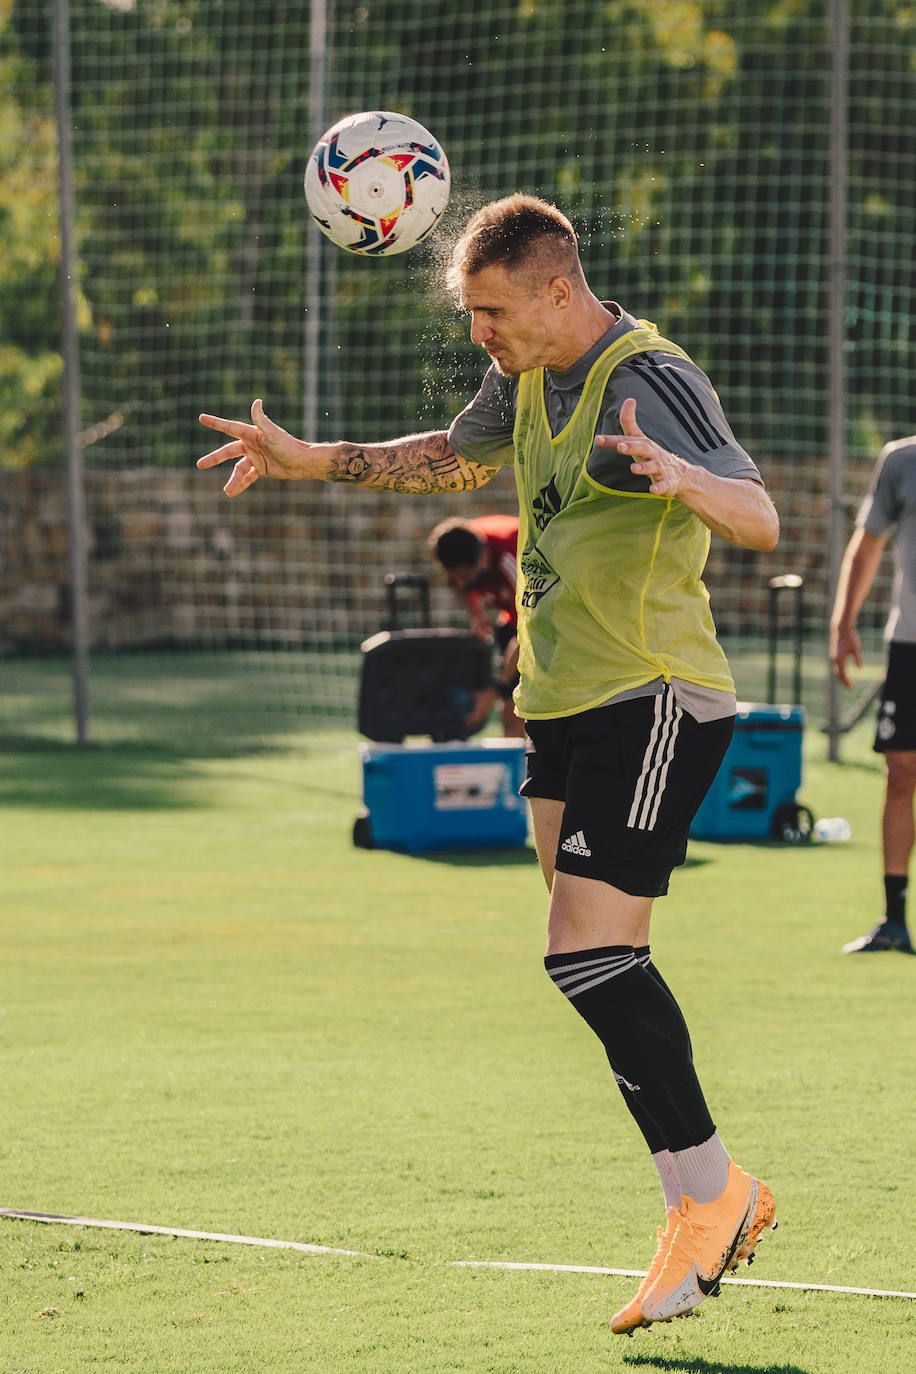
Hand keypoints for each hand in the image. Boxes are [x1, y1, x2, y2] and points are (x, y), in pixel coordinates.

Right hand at [197, 399, 311, 496]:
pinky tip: (232, 492)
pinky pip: (248, 477)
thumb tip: (257, 402)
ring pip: (237, 468)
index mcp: (252, 434)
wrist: (303, 462)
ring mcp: (255, 457)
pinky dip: (241, 484)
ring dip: (232, 479)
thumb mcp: (273, 434)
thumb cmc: (289, 446)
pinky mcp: (261, 468)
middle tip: (199, 464)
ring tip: (227, 490)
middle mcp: (251, 444)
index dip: (215, 423)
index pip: (229, 427)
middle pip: (228, 451)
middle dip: (214, 458)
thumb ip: (262, 420)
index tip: (201, 418)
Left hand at [594, 397, 692, 495]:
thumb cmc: (653, 456)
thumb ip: (629, 424)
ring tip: (633, 468)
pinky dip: (660, 487)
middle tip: (620, 447)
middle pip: (643, 448)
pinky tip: (653, 490)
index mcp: (644, 444)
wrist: (681, 475)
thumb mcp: (640, 441)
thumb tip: (629, 399)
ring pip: (653, 466)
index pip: (627, 439)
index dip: (612, 440)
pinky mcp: (668, 483)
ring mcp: (661, 468)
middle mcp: (653, 453)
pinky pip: (664, 485)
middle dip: (631, 447)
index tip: (597, 439)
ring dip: (644, 467)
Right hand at [829, 624, 861, 688]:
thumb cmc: (850, 638)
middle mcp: (834, 660)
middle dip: (843, 682)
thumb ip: (857, 659)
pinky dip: (839, 671)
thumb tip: (859, 669)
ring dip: (841, 677)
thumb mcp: (856, 649)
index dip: (847, 682)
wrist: (840, 629)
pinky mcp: (833, 654)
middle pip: (838, 675)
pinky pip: (835, 666)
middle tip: (850, 687)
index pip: (843, 675)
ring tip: (847, 681)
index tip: (852, 687)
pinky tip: (843, 672)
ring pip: (836, 671)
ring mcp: (832, 657)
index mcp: (840, 660)